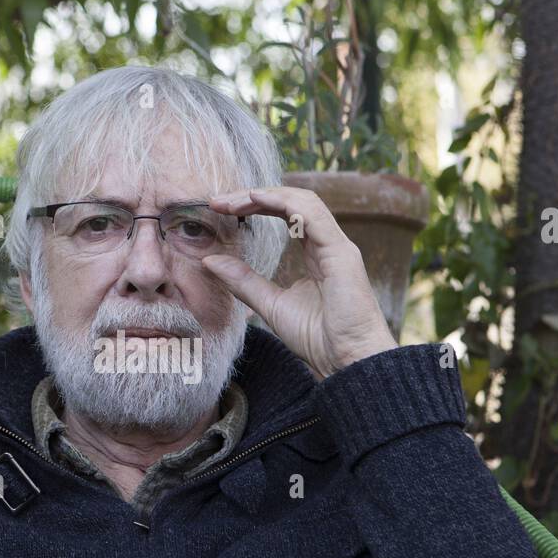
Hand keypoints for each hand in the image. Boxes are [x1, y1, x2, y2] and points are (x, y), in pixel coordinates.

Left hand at [204, 186, 397, 378]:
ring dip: (264, 195)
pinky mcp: (341, 253)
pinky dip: (284, 202)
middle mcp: (328, 243)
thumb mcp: (270, 304)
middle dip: (253, 196)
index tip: (220, 209)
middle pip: (291, 202)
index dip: (253, 206)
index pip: (285, 214)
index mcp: (316, 252)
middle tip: (218, 201)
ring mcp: (337, 246)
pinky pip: (312, 215)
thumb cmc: (318, 338)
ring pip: (302, 201)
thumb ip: (243, 281)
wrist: (347, 362)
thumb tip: (210, 261)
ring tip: (231, 201)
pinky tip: (256, 199)